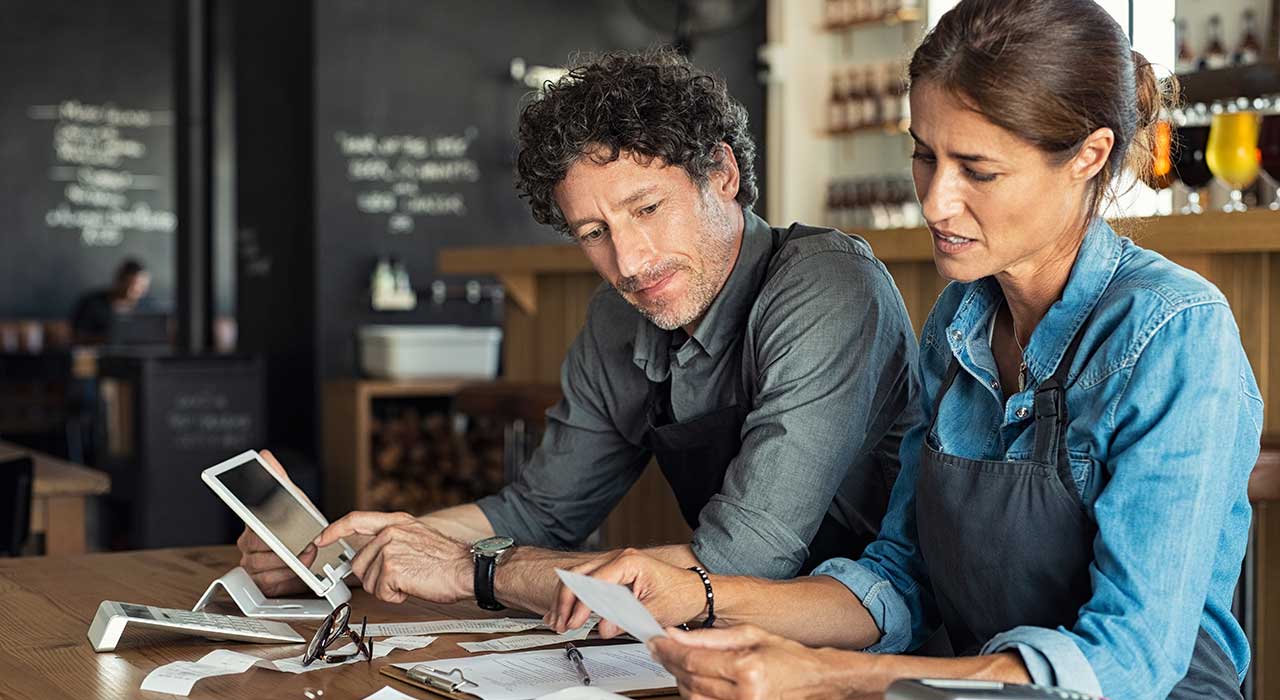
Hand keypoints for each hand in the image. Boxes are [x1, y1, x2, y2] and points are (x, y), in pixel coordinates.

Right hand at [235, 450, 313, 595]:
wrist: (312, 549)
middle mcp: (247, 543)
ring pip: (262, 565)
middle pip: (257, 545)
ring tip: (305, 555)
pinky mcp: (260, 581)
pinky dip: (286, 577)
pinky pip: (268, 581)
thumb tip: (265, 456)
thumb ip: (278, 478)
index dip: (257, 524)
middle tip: (303, 543)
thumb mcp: (293, 499)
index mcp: (252, 522)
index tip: (266, 528)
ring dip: (288, 562)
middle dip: (283, 545)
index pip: (247, 520)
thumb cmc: (298, 524)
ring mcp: (252, 563)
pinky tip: (297, 570)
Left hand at [314, 511, 471, 603]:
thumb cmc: (448, 560)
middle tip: (401, 577)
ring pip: (369, 581)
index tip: (320, 540)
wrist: (467, 569)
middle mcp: (390, 532)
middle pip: (359, 563)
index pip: (355, 520)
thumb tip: (369, 556)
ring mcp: (389, 549)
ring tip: (412, 579)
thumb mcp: (417, 538)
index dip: (333, 530)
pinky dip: (396, 596)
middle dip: (375, 578)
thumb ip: (391, 540)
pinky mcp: (391, 568)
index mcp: (396, 522)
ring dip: (388, 588)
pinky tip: (413, 586)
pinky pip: (380, 592)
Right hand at [547, 548, 706, 637]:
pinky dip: (575, 597)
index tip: (575, 622)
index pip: (594, 582)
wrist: (696, 592)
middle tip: (561, 623)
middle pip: (578, 575)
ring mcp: (615, 564)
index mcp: (628, 561)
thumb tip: (602, 628)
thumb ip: (626, 619)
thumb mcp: (654, 611)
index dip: (581, 604)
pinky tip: (567, 611)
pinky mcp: (615, 574)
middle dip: (566, 601)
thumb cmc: (681, 595)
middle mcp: (619, 558)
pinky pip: (587, 582)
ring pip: (578, 577)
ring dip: (567, 599)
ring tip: (560, 621)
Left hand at [649, 625, 854, 699]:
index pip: (693, 661)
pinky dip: (696, 695)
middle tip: (662, 650)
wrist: (816, 680)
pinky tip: (695, 682)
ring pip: (694, 698)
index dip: (668, 651)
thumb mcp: (749, 634)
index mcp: (748, 669)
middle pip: (690, 681)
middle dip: (671, 664)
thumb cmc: (789, 657)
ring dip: (682, 681)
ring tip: (681, 664)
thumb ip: (708, 638)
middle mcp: (746, 695)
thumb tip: (675, 636)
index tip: (656, 642)